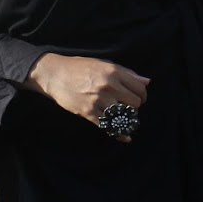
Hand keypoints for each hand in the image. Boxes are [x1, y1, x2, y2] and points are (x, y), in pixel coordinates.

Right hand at [24, 53, 149, 140]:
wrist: (55, 74)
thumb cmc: (80, 67)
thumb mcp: (104, 64)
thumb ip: (127, 74)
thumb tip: (147, 82)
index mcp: (114, 72)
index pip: (140, 89)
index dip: (142, 96)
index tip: (138, 99)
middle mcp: (108, 86)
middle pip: (134, 104)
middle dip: (134, 108)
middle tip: (128, 108)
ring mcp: (98, 100)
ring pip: (123, 116)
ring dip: (126, 120)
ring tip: (124, 119)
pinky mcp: (88, 112)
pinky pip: (108, 126)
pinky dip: (118, 134)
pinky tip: (124, 137)